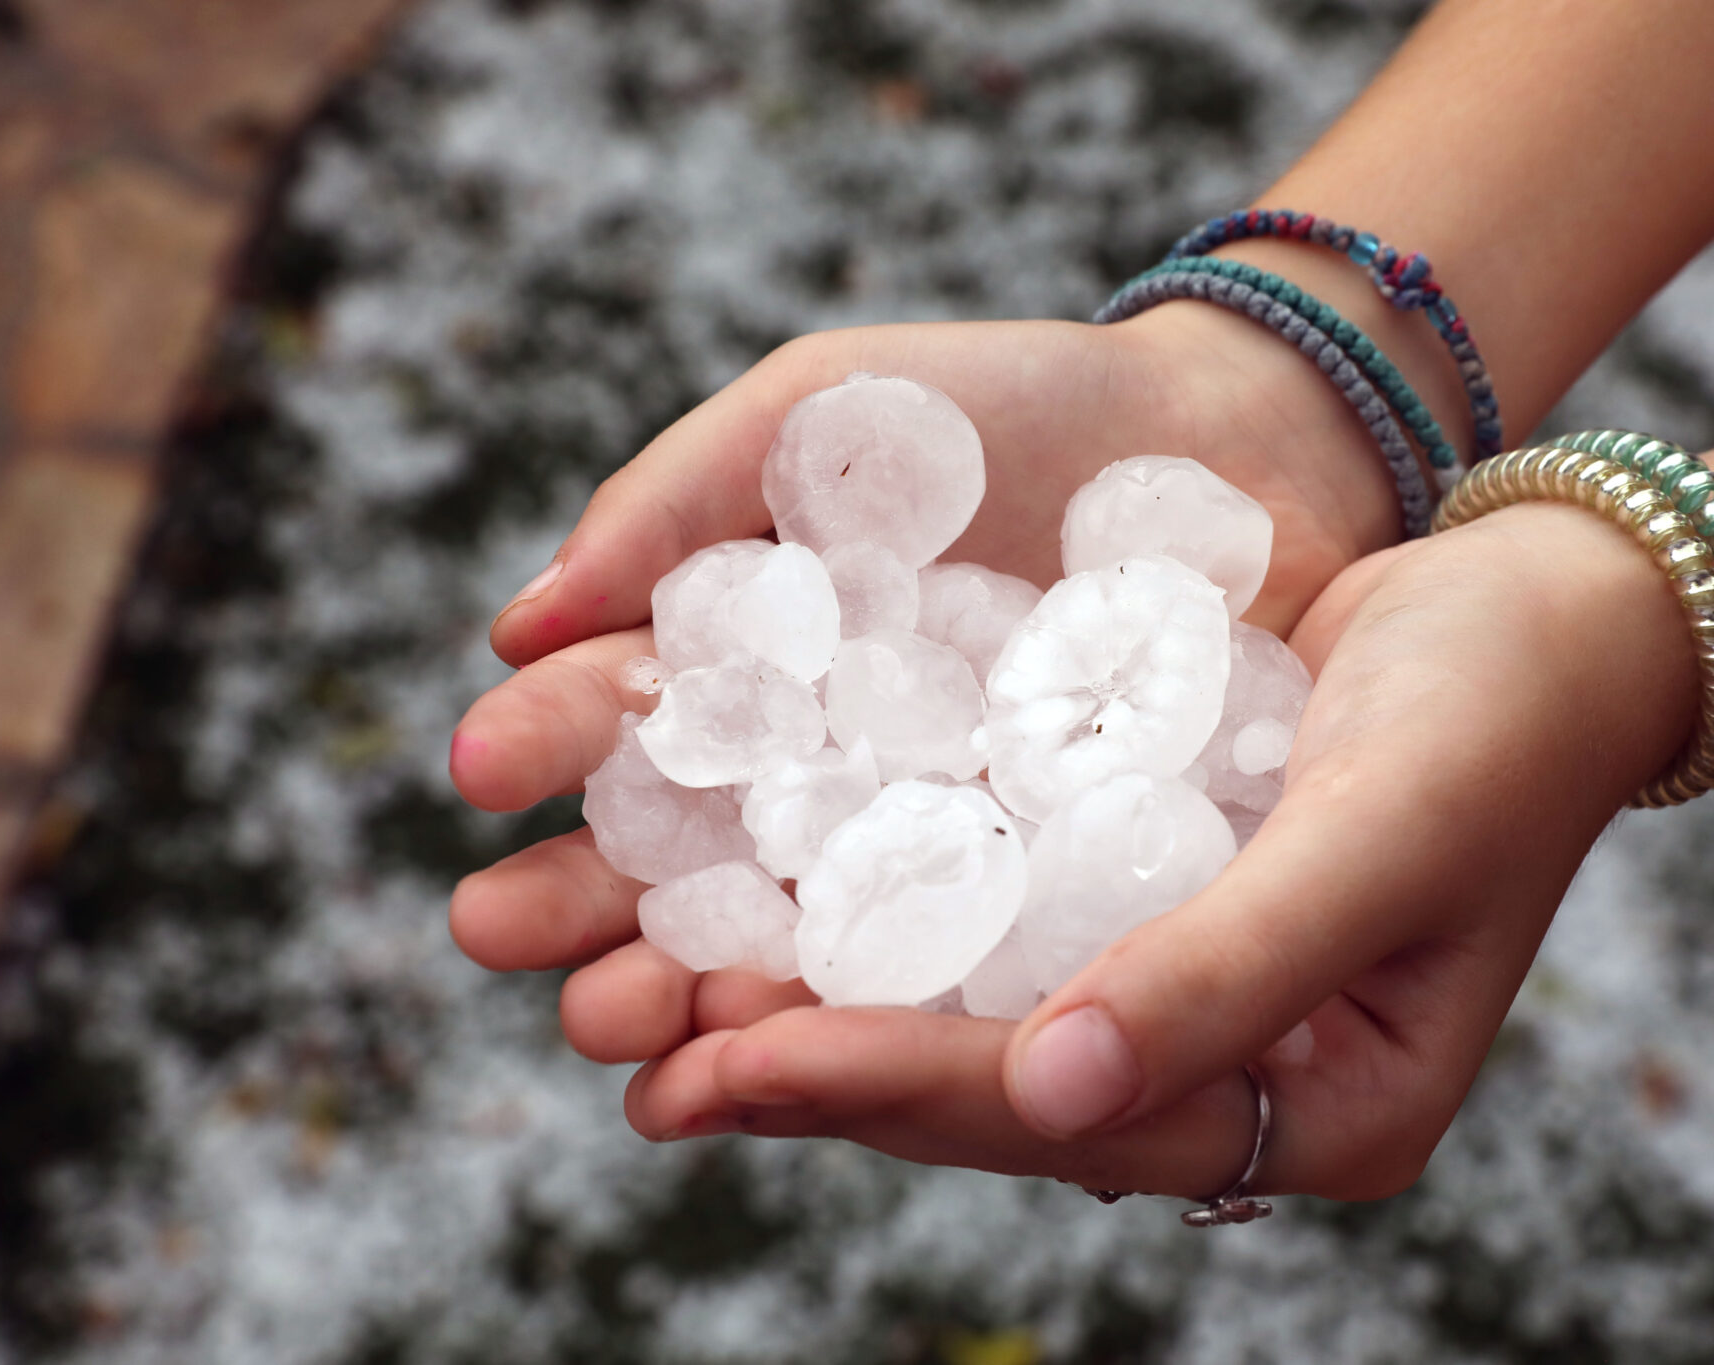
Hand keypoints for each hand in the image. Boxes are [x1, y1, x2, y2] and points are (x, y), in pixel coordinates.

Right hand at [445, 302, 1414, 991]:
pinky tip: (772, 1060)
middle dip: (587, 904)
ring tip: (617, 1032)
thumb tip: (520, 623)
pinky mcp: (1026, 895)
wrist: (1235, 445)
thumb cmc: (1015, 409)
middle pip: (681, 854)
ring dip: (688, 994)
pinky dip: (850, 1019)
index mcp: (753, 658)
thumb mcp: (823, 412)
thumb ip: (678, 503)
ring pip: (784, 937)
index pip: (627, 712)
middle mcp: (818, 769)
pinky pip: (928, 969)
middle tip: (506, 940)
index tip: (477, 772)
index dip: (551, 742)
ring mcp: (919, 842)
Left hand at [535, 504, 1695, 1200]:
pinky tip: (752, 897)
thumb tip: (1044, 1096)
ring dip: (808, 998)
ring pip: (967, 1015)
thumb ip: (1226, 969)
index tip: (729, 1063)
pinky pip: (984, 925)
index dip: (895, 1087)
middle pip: (991, 1090)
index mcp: (1316, 1108)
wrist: (1552, 608)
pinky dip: (871, 911)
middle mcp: (1233, 1071)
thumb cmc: (1498, 714)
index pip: (1067, 1117)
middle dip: (809, 1067)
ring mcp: (1181, 989)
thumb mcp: (1378, 832)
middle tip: (633, 1051)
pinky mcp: (1140, 897)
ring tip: (645, 999)